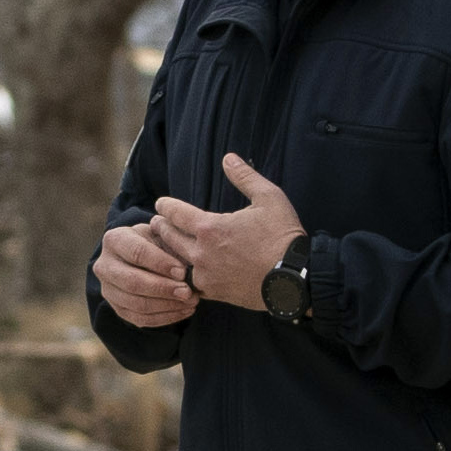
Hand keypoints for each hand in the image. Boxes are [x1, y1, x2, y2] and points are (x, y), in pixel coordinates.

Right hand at [93, 213, 196, 328]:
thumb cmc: (156, 242)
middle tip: (187, 292)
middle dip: (163, 289)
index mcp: (114, 240)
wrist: (144, 257)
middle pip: (133, 282)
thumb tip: (186, 269)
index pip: (136, 253)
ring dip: (167, 305)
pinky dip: (165, 317)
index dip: (160, 263)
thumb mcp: (162, 235)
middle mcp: (104, 266)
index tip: (182, 272)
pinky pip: (141, 319)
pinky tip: (184, 311)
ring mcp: (108, 290)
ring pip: (137, 304)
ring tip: (191, 302)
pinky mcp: (117, 309)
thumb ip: (172, 246)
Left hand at [148, 152, 309, 310]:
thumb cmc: (283, 237)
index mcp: (210, 227)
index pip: (175, 213)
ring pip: (175, 263)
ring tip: (164, 246)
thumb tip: (229, 158)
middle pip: (169, 238)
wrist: (295, 279)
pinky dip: (181, 277)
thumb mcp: (268, 198)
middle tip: (155, 222)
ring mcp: (206, 275)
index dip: (166, 206)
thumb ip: (245, 177)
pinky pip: (189, 284)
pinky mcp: (214, 293)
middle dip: (161, 227)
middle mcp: (201, 253)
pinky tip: (181, 272)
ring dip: (167, 252)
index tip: (160, 203)